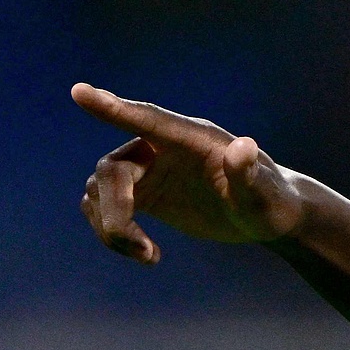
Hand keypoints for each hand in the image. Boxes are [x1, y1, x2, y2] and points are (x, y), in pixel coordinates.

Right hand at [72, 83, 305, 262]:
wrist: (266, 215)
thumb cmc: (271, 202)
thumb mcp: (264, 195)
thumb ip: (250, 174)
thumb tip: (243, 147)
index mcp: (192, 138)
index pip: (148, 119)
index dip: (114, 108)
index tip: (79, 92)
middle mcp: (163, 147)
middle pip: (113, 170)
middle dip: (116, 211)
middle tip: (139, 249)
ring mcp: (149, 168)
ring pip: (102, 189)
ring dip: (112, 227)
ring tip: (149, 257)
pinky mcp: (144, 192)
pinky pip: (105, 206)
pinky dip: (114, 233)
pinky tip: (149, 255)